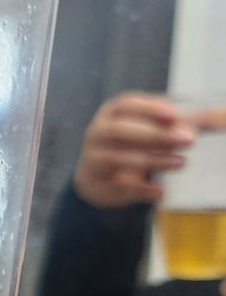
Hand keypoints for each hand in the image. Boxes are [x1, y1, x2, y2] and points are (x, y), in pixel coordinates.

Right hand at [74, 93, 194, 208]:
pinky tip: (160, 190)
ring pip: (120, 158)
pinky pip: (118, 186)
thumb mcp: (142, 130)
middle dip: (156, 135)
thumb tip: (202, 124)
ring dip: (153, 160)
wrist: (94, 178)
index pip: (126, 104)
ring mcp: (93, 158)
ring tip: (181, 163)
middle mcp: (96, 133)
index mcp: (110, 113)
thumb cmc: (125, 147)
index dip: (150, 108)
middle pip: (122, 130)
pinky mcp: (95, 183)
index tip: (175, 114)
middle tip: (189, 140)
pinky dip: (141, 189)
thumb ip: (169, 125)